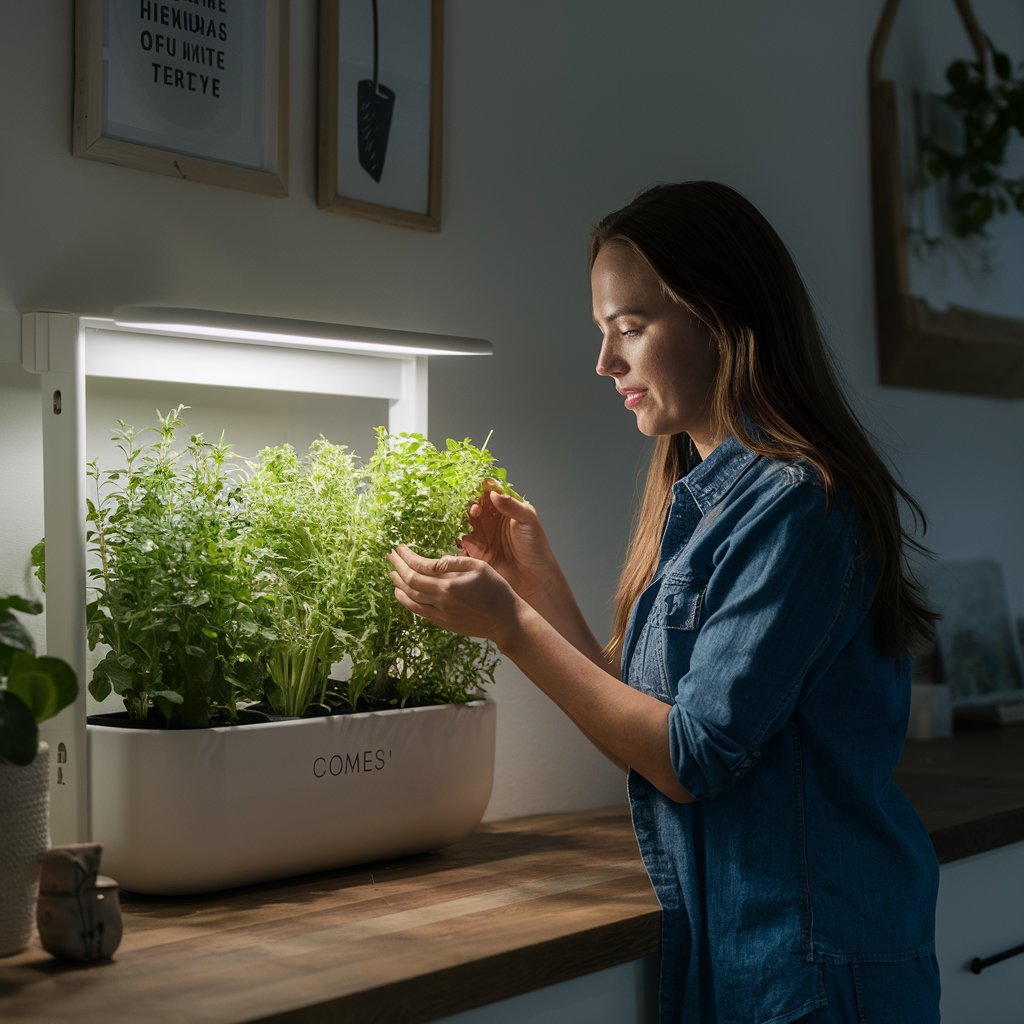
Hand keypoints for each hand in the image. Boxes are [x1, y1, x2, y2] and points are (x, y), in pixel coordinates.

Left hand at [388, 544, 520, 647]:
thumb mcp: (480, 567)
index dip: (406, 556)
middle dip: (397, 567)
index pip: (419, 567)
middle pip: (409, 583)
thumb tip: (435, 560)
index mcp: (448, 584)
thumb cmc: (496, 590)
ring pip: (410, 599)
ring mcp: (440, 614)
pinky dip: (406, 601)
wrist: (505, 621)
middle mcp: (440, 600)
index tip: (399, 547)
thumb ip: (455, 562)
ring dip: (398, 585)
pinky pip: (418, 611)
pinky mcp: (443, 623)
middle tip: (390, 556)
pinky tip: (402, 594)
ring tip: (391, 574)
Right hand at [458, 482, 555, 606]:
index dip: (482, 489)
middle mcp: (491, 519)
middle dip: (469, 503)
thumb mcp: (528, 521)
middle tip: (474, 509)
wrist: (533, 579)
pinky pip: (460, 540)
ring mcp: (482, 534)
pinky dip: (457, 536)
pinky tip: (461, 535)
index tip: (477, 489)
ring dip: (461, 518)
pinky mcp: (475, 550)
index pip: (490, 492)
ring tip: (467, 521)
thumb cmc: (536, 549)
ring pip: (464, 520)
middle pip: (473, 504)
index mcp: (506, 508)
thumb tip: (493, 493)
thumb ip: (512, 505)